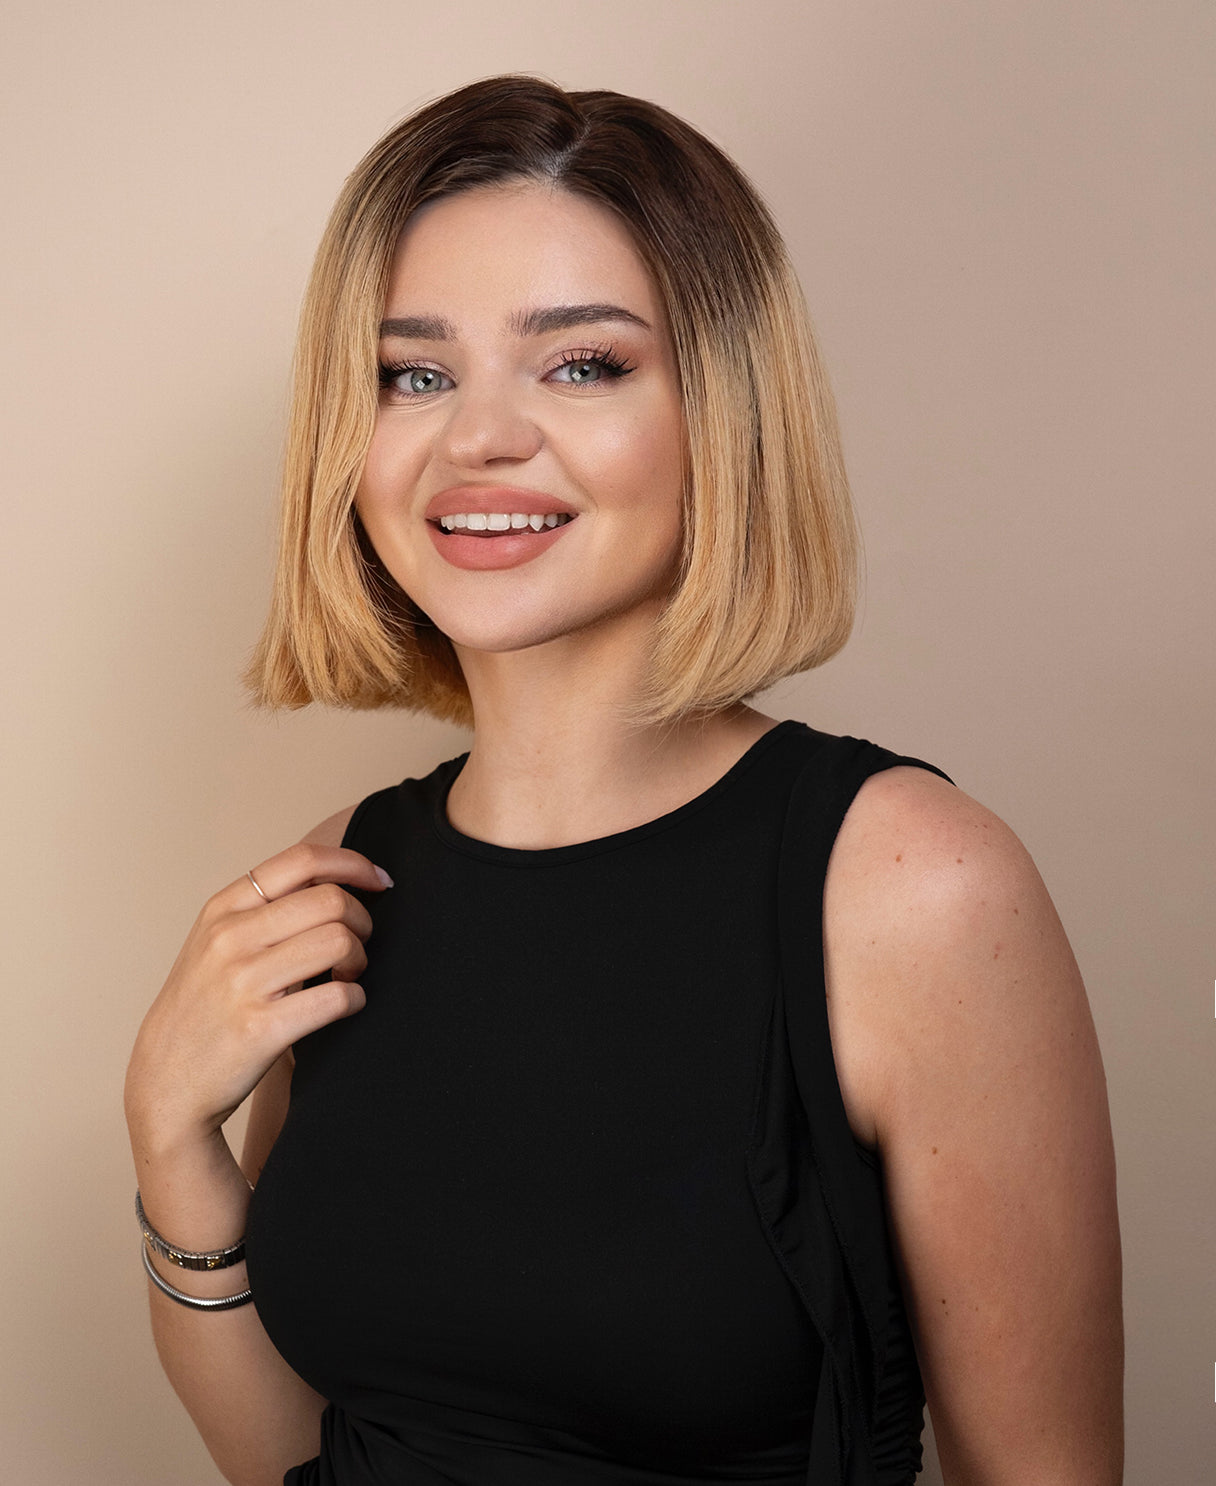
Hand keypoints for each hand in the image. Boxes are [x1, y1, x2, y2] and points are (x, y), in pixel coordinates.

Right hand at [125, 843, 391, 1153]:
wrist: (165, 1082)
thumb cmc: (203, 1007)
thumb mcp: (217, 942)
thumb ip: (265, 909)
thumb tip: (338, 880)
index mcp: (223, 909)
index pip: (302, 860)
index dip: (353, 864)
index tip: (378, 881)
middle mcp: (229, 938)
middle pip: (331, 900)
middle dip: (363, 920)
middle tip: (359, 944)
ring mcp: (242, 983)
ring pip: (339, 941)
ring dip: (360, 959)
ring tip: (347, 975)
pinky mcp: (260, 1028)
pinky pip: (337, 997)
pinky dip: (356, 999)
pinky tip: (345, 1004)